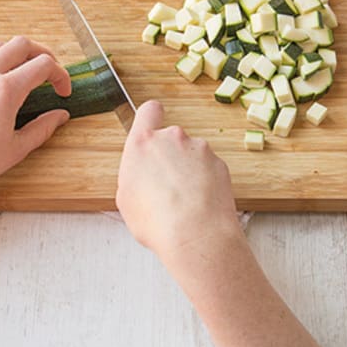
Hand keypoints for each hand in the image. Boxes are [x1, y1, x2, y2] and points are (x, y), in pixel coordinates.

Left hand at [0, 36, 71, 206]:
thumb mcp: (16, 149)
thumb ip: (43, 128)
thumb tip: (60, 116)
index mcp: (5, 91)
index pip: (43, 65)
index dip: (60, 75)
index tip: (63, 91)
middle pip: (22, 44)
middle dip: (43, 54)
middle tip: (50, 73)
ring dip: (17, 53)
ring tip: (25, 72)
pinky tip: (0, 81)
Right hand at [116, 100, 240, 259]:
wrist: (196, 236)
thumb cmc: (157, 221)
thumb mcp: (126, 199)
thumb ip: (134, 175)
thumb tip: (143, 177)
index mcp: (143, 143)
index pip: (148, 110)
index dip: (150, 118)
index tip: (150, 130)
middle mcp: (172, 138)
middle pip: (170, 139)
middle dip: (170, 157)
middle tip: (166, 186)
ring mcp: (199, 149)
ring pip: (191, 154)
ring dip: (188, 170)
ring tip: (184, 201)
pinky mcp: (219, 163)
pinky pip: (208, 168)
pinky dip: (205, 181)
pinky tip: (200, 204)